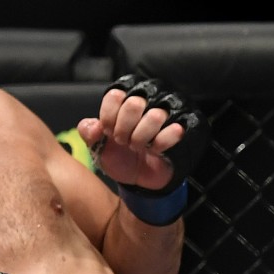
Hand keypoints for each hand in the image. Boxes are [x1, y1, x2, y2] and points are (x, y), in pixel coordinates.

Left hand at [78, 74, 209, 224]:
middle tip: (123, 141)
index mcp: (124, 98)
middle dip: (123, 130)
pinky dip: (159, 145)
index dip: (108, 118)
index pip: (115, 95)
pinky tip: (154, 150)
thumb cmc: (120, 156)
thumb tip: (95, 126)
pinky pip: (173, 131)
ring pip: (155, 116)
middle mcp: (148, 99)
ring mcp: (168, 111)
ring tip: (138, 146)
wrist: (140, 178)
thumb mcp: (97, 146)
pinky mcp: (185, 125)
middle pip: (134, 104)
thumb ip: (89, 132)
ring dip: (141, 138)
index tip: (108, 131)